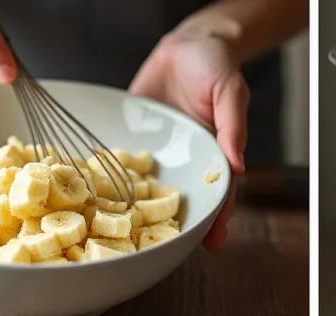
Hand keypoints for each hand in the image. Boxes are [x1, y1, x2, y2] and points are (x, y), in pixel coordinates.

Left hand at [130, 29, 247, 250]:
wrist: (184, 45)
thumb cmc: (214, 67)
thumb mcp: (230, 93)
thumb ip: (233, 128)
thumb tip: (237, 166)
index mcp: (213, 160)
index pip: (218, 197)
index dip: (216, 220)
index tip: (212, 241)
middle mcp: (186, 167)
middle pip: (183, 204)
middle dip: (176, 228)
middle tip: (169, 251)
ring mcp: (159, 160)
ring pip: (151, 193)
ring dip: (140, 215)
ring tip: (129, 237)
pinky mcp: (134, 145)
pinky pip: (124, 166)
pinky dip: (112, 182)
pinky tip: (99, 199)